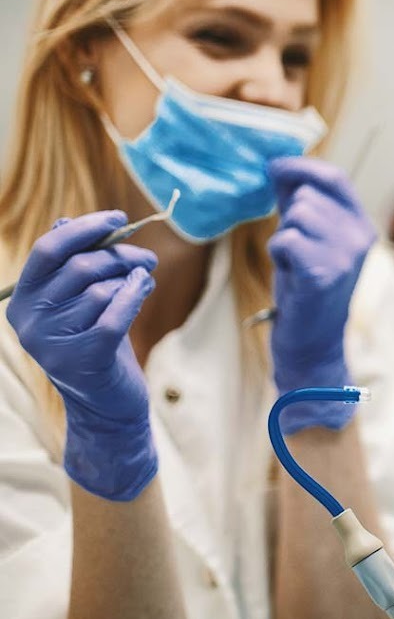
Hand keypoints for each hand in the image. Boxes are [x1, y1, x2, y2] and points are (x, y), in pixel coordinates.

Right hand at [5, 212, 158, 500]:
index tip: (118, 217)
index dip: (85, 229)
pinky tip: (146, 287)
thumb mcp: (78, 300)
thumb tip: (67, 221)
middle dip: (121, 255)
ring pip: (102, 289)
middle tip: (146, 258)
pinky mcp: (83, 360)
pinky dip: (135, 294)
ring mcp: (53, 344)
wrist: (106, 402)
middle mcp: (30, 322)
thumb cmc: (95, 340)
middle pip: (81, 267)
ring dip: (131, 279)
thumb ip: (71, 263)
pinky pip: (115, 314)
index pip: (47, 250)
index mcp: (22, 299)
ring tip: (144, 282)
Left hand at [267, 159, 373, 417]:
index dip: (302, 168)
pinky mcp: (324, 273)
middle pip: (309, 197)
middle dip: (290, 217)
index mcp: (362, 226)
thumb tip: (279, 166)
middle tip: (295, 250)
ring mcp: (345, 255)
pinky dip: (279, 254)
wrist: (313, 345)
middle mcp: (360, 237)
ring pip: (297, 217)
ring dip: (283, 238)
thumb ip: (302, 204)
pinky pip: (287, 240)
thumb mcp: (312, 242)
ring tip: (293, 264)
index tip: (275, 167)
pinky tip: (289, 273)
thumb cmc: (307, 292)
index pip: (335, 179)